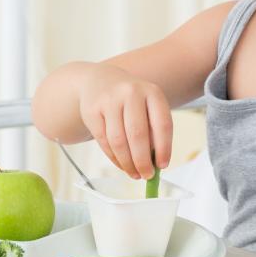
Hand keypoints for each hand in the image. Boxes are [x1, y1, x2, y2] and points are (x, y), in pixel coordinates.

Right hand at [78, 64, 172, 179]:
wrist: (99, 80)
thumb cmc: (131, 100)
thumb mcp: (148, 106)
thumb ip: (153, 131)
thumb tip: (155, 164)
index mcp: (152, 92)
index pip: (162, 124)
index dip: (164, 148)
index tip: (162, 166)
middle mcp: (131, 93)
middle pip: (138, 135)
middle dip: (143, 161)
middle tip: (146, 175)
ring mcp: (109, 100)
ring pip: (118, 141)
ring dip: (127, 163)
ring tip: (134, 173)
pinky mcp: (92, 110)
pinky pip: (103, 141)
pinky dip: (114, 158)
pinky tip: (121, 164)